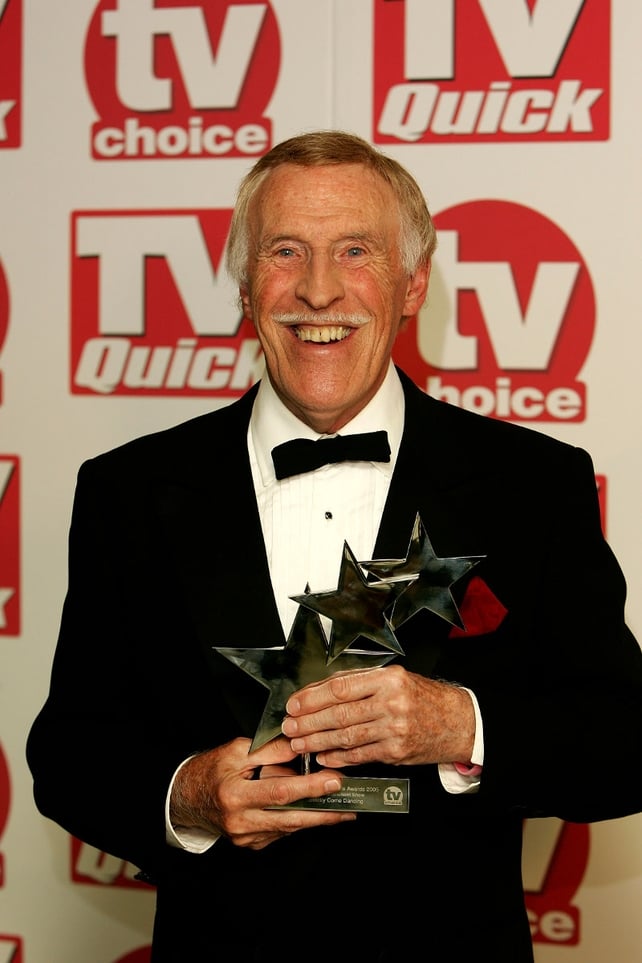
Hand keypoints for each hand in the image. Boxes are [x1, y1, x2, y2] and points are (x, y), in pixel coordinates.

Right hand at [170, 735, 355, 850]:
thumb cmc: (210, 771)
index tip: (333, 781)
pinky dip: (297, 821)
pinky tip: (314, 813)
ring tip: (341, 810)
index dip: (309, 787)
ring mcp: (246, 837)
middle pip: (290, 818)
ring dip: (316, 819)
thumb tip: (300, 745)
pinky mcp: (251, 844)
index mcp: (235, 794)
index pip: (279, 792)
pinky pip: (280, 832)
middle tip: (348, 805)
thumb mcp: (235, 751)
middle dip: (323, 813)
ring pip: (288, 828)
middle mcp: (241, 821)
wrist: (186, 799)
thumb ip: (269, 750)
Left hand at [282, 665, 474, 768]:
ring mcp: (395, 729)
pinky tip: (323, 757)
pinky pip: (360, 755)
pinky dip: (338, 757)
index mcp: (388, 678)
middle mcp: (391, 702)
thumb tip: (319, 691)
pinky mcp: (396, 751)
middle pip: (340, 713)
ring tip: (299, 743)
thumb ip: (360, 683)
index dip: (312, 697)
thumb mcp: (394, 678)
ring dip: (318, 741)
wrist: (458, 721)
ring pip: (346, 736)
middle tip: (289, 726)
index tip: (294, 703)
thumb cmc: (422, 697)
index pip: (341, 687)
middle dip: (309, 722)